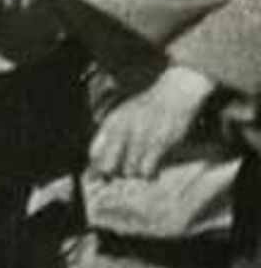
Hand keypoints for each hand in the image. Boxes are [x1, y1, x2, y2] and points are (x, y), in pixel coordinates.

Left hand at [89, 65, 218, 178]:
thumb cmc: (147, 108)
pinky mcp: (159, 143)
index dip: (96, 167)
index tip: (103, 173)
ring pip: (129, 171)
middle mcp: (121, 130)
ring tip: (142, 168)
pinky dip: (149, 174)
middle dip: (114, 174)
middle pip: (107, 166)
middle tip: (124, 173)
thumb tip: (98, 163)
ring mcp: (139, 137)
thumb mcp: (123, 116)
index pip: (94, 152)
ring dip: (135, 174)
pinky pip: (147, 170)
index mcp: (110, 123)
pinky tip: (153, 170)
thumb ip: (111, 136)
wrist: (174, 93)